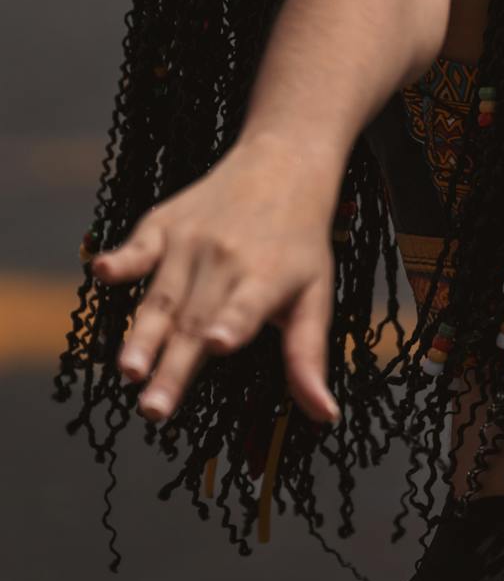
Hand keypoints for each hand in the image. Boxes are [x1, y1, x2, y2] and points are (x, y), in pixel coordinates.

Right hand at [93, 133, 340, 426]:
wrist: (283, 163)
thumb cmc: (301, 243)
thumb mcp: (316, 294)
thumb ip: (307, 356)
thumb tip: (326, 417)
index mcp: (268, 277)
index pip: (248, 305)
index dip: (233, 323)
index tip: (219, 343)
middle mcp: (228, 259)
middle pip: (195, 319)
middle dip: (172, 367)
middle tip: (154, 410)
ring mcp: (192, 241)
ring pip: (162, 296)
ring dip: (141, 335)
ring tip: (127, 370)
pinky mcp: (164, 225)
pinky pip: (140, 245)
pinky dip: (121, 258)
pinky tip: (101, 271)